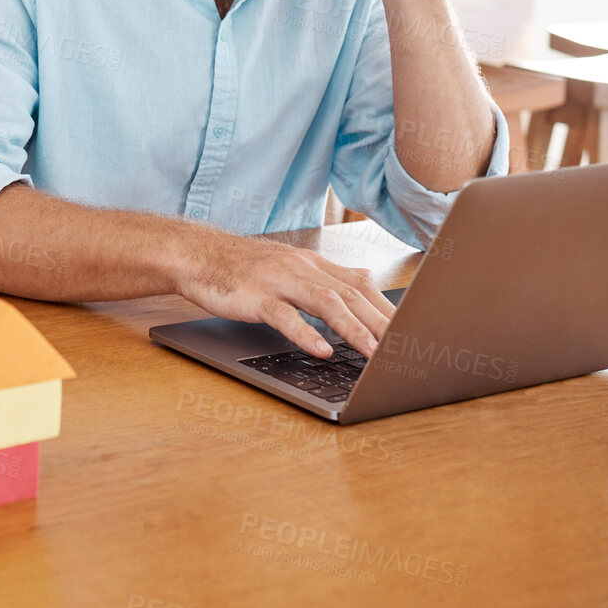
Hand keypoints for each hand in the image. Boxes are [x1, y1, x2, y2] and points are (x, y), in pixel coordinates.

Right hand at [172, 227, 396, 358]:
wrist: (197, 254)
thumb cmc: (242, 268)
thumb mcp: (289, 268)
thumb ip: (324, 280)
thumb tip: (362, 288)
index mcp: (312, 264)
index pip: (361, 284)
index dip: (387, 308)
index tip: (411, 330)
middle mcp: (301, 268)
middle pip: (351, 293)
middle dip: (381, 322)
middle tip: (404, 347)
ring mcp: (278, 281)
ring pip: (325, 302)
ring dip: (353, 329)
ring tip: (373, 352)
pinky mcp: (255, 296)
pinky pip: (284, 315)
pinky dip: (305, 333)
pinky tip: (321, 350)